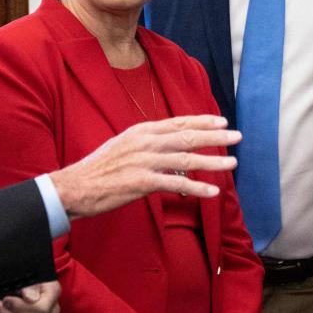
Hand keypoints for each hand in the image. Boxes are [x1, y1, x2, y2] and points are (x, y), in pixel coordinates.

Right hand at [50, 115, 240, 218]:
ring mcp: (144, 161)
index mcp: (141, 131)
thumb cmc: (99, 169)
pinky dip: (196, 188)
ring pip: (186, 159)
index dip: (202, 121)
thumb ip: (147, 144)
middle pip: (188, 136)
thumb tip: (169, 148)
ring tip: (232, 163)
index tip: (222, 120)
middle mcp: (145, 142)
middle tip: (237, 136)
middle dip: (215, 136)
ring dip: (213, 161)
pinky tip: (213, 191)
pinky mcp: (142, 182)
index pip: (178, 122)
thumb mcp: (123, 146)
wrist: (75, 186)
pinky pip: (176, 184)